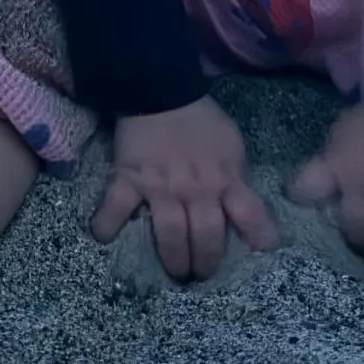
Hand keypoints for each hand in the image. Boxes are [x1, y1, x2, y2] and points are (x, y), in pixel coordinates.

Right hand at [92, 96, 278, 280]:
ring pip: (170, 235)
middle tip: (202, 274)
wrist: (161, 89)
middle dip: (207, 263)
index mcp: (226, 178)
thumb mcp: (230, 146)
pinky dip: (106, 225)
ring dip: (174, 260)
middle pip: (207, 238)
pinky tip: (102, 238)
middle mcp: (197, 189)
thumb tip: (238, 207)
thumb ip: (234, 177)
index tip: (261, 255)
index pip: (251, 216)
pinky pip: (116, 208)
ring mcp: (162, 187)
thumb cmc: (201, 120)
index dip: (260, 239)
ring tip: (175, 273)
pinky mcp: (130, 179)